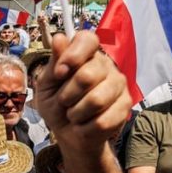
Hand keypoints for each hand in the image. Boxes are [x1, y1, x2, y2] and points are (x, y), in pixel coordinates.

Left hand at [38, 32, 129, 153]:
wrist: (68, 134)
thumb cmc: (57, 105)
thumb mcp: (46, 85)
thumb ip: (53, 64)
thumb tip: (59, 38)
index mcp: (86, 54)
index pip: (87, 39)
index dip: (73, 55)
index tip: (59, 72)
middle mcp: (105, 65)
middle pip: (87, 75)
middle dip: (68, 95)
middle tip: (64, 101)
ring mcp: (118, 84)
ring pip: (96, 100)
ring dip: (76, 113)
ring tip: (74, 114)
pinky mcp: (125, 106)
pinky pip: (103, 121)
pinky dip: (85, 127)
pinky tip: (85, 124)